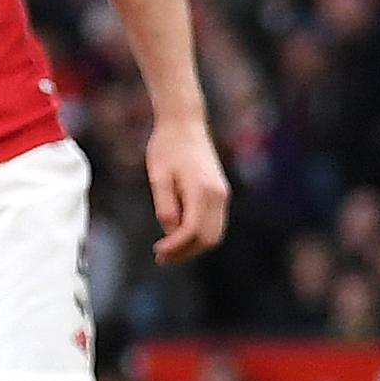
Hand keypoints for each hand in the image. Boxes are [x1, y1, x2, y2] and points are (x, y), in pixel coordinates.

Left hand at [146, 115, 230, 264]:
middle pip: (208, 239)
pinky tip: (179, 234)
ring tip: (169, 250)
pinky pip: (214, 223)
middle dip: (186, 252)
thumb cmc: (167, 147)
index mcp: (202, 191)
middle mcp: (218, 195)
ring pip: (215, 234)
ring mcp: (222, 194)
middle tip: (162, 257)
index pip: (193, 232)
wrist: (185, 122)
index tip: (157, 252)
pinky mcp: (220, 192)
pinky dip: (199, 234)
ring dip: (194, 246)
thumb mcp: (158, 177)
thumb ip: (166, 207)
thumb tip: (171, 232)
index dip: (175, 247)